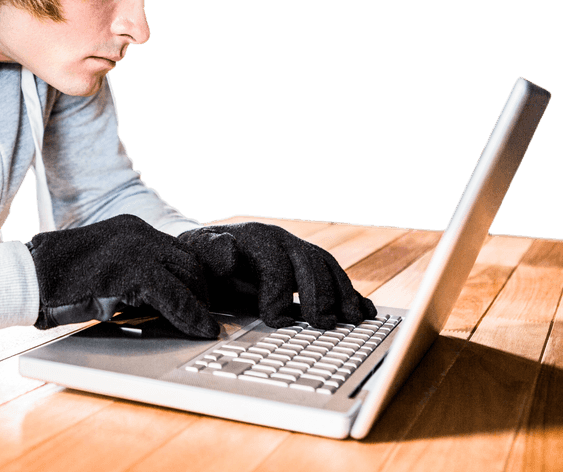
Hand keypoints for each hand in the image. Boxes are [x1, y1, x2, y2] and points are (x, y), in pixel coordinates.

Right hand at [26, 214, 218, 337]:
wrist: (31, 277)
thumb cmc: (59, 279)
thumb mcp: (104, 264)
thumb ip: (132, 271)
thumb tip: (158, 298)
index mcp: (133, 227)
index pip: (178, 250)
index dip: (193, 277)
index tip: (201, 297)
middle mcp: (140, 232)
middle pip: (189, 261)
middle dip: (202, 291)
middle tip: (205, 315)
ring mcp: (137, 249)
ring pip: (189, 277)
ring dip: (200, 305)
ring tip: (205, 325)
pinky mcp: (133, 271)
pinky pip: (176, 296)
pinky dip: (193, 316)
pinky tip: (200, 329)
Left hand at [178, 222, 376, 328]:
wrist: (208, 252)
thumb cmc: (201, 259)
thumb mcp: (197, 254)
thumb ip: (211, 253)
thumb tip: (230, 252)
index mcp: (256, 237)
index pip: (275, 264)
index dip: (278, 294)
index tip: (276, 322)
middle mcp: (282, 240)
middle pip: (309, 262)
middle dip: (319, 294)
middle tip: (325, 324)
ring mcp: (298, 251)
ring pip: (327, 267)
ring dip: (342, 293)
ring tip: (353, 320)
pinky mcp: (308, 267)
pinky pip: (334, 277)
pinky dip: (351, 293)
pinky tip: (365, 311)